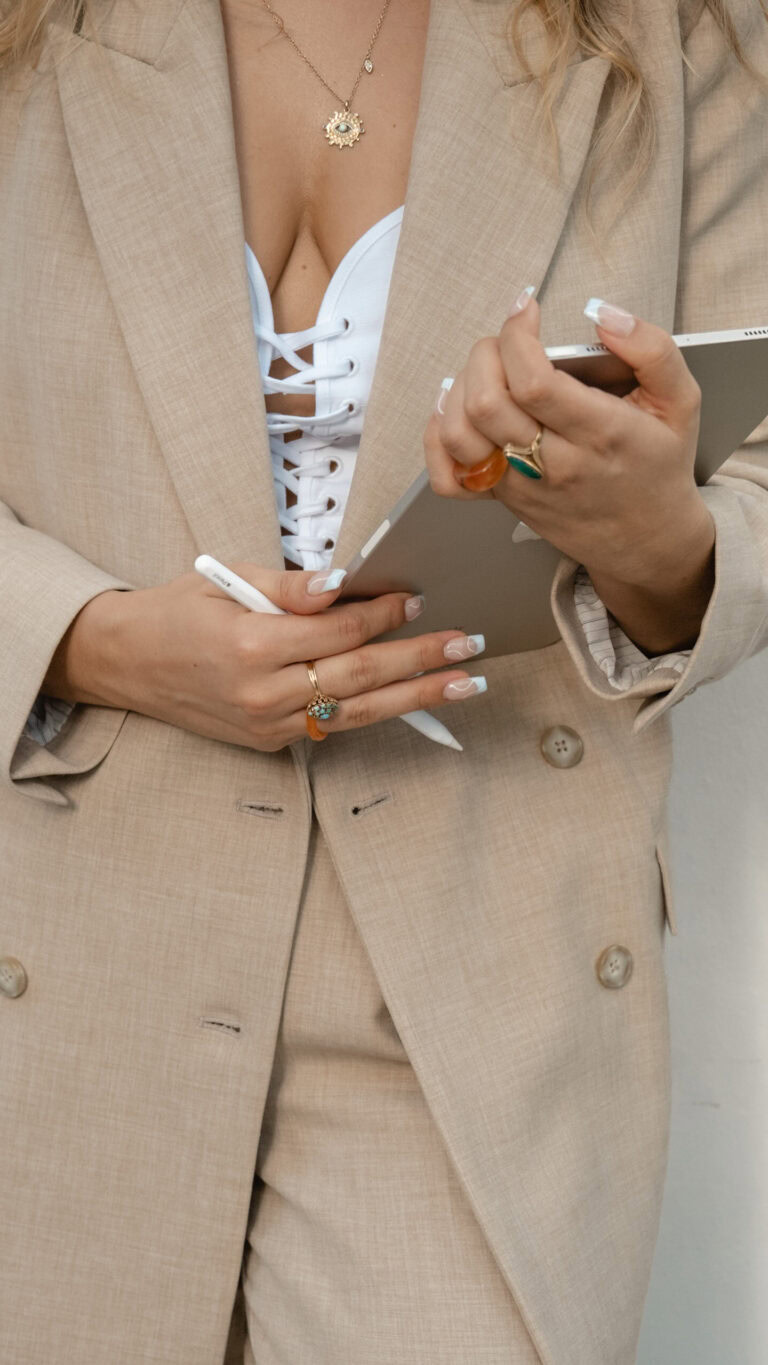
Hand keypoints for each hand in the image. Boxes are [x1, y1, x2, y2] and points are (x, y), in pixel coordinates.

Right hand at [52, 568, 485, 751]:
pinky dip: (375, 711)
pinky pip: (333, 725)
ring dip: (416, 697)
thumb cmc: (177, 613)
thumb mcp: (227, 580)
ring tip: (463, 684)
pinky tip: (413, 700)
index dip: (384, 614)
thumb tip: (342, 582)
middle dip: (420, 659)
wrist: (127, 663)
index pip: (340, 631)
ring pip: (357, 710)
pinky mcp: (269, 742)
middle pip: (360, 675)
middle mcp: (263, 692)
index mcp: (251, 643)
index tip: (417, 599)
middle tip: (467, 644)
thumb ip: (290, 587)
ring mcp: (268, 724)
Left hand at [422, 292, 714, 593]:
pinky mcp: (502, 500)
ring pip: (461, 435)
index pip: (534, 382)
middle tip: (506, 342)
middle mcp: (554, 463)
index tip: (525, 310)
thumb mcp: (680, 402)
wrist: (646, 539)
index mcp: (600, 433)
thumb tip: (604, 315)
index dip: (517, 336)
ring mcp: (521, 485)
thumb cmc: (657, 464)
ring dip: (458, 389)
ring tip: (485, 371)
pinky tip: (456, 413)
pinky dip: (437, 440)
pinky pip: (448, 478)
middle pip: (487, 403)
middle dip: (485, 354)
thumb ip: (652, 350)